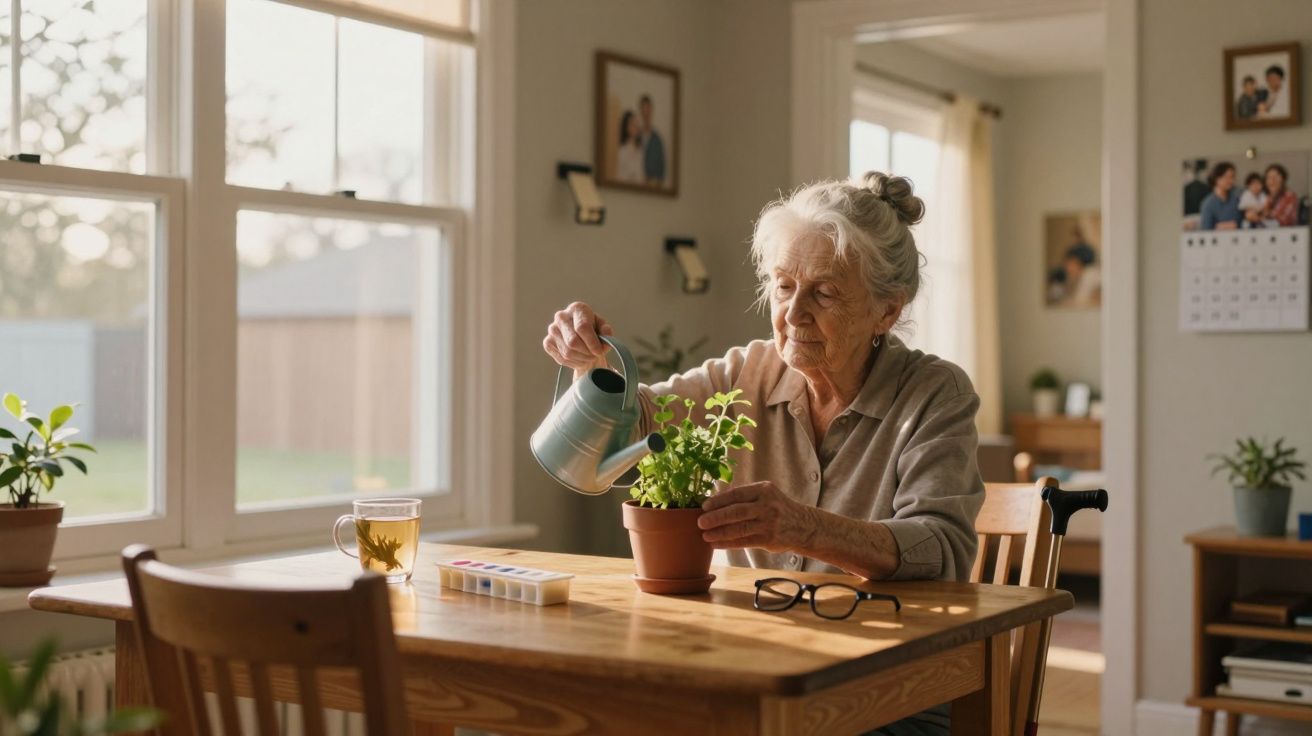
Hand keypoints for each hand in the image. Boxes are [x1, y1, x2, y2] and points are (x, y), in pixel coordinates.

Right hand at [542, 302, 613, 372]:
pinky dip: (574, 362)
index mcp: (577, 309)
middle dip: (587, 352)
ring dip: (582, 359)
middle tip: (594, 355)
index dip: (592, 342)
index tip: (600, 351)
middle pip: (573, 341)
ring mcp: (552, 330)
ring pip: (568, 352)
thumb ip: (606, 331)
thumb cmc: (593, 331)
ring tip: (589, 356)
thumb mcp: (603, 328)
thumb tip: (605, 336)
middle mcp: (561, 316)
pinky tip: (579, 358)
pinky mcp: (547, 342)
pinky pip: (562, 358)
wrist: (581, 338)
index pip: (582, 327)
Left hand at [698, 481, 817, 551]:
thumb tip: (714, 502)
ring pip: (739, 528)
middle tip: (700, 522)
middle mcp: (767, 505)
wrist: (804, 526)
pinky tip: (716, 544)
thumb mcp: (766, 495)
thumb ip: (745, 497)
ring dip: (719, 532)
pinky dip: (728, 543)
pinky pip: (744, 541)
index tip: (704, 506)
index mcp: (764, 490)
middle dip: (716, 517)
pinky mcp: (768, 539)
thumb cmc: (777, 508)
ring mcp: (768, 523)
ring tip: (705, 535)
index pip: (737, 494)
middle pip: (736, 511)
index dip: (719, 501)